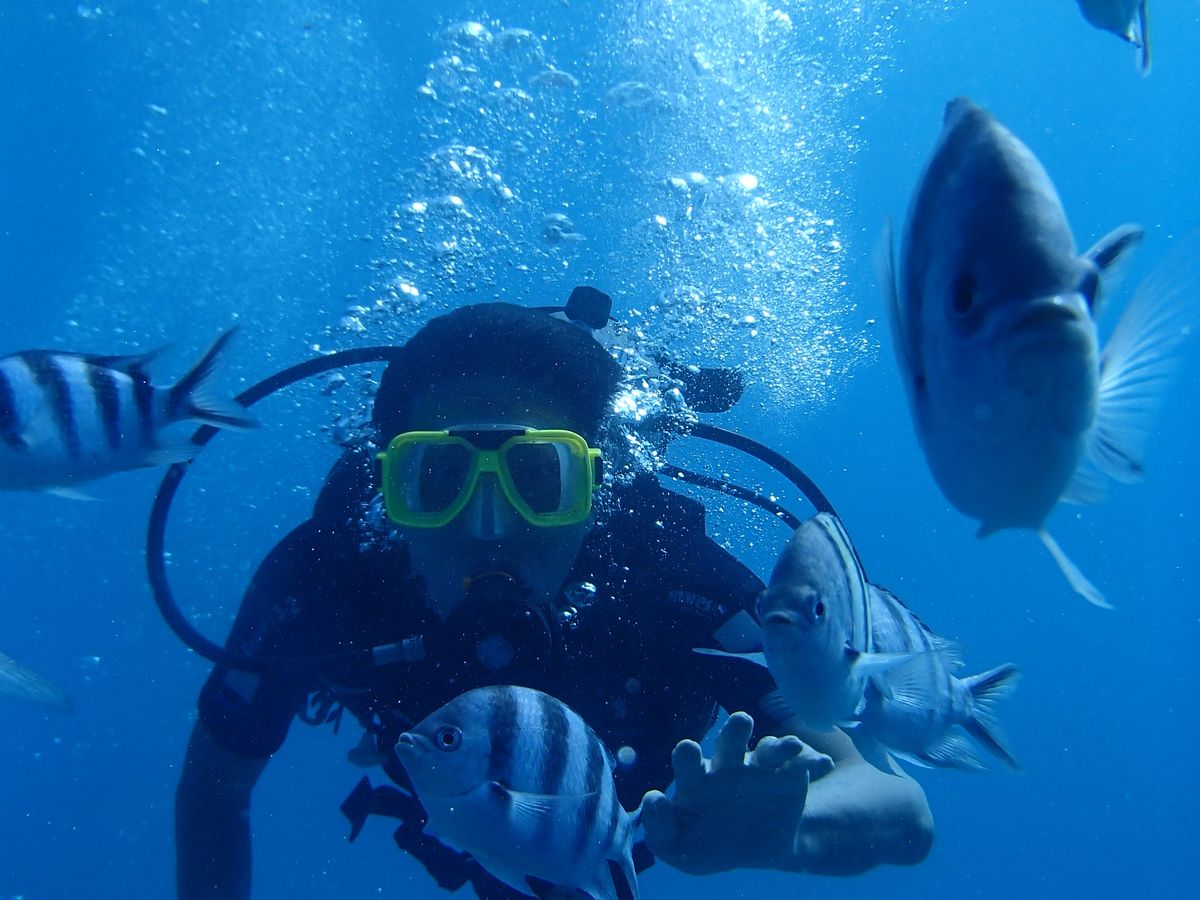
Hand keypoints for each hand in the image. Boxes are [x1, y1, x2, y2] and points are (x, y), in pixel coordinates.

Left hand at [639, 712, 833, 874]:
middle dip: (735, 731)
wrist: (756, 848)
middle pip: (730, 741)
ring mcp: (760, 767)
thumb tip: (652, 800)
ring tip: (789, 746)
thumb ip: (659, 829)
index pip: (688, 760)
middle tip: (741, 721)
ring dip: (777, 744)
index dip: (687, 755)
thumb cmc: (707, 842)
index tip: (688, 750)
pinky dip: (812, 761)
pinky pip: (802, 764)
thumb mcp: (679, 847)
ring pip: (768, 748)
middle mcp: (729, 764)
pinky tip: (820, 764)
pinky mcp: (789, 775)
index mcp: (698, 777)